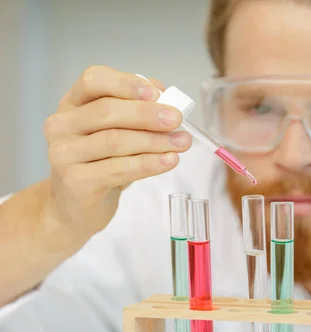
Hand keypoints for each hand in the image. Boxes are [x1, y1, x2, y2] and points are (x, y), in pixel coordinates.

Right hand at [43, 65, 190, 237]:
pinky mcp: (74, 181)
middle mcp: (61, 125)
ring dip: (154, 141)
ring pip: (114, 141)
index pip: (93, 80)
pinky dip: (147, 164)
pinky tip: (168, 161)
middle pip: (106, 111)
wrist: (77, 206)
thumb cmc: (102, 162)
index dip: (126, 83)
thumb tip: (166, 97)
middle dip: (147, 114)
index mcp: (72, 103)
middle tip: (177, 119)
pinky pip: (117, 169)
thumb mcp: (118, 131)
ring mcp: (63, 154)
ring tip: (182, 143)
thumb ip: (137, 109)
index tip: (157, 94)